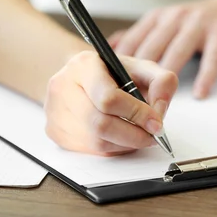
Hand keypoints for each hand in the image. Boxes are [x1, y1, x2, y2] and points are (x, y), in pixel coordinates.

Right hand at [43, 51, 177, 155]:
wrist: (81, 77)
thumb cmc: (113, 73)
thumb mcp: (142, 68)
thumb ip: (161, 82)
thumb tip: (160, 111)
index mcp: (84, 65)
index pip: (108, 98)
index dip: (137, 114)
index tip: (157, 123)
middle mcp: (63, 87)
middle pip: (101, 124)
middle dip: (134, 135)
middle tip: (153, 136)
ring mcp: (55, 111)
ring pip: (96, 142)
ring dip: (125, 144)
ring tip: (140, 136)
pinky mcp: (55, 131)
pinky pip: (89, 150)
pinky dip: (113, 148)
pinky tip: (122, 138)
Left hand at [108, 0, 216, 97]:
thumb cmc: (208, 19)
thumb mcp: (171, 20)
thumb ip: (144, 33)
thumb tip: (113, 46)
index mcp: (160, 16)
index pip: (132, 42)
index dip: (120, 67)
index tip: (114, 89)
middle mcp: (177, 17)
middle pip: (151, 50)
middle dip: (139, 79)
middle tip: (133, 105)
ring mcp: (200, 24)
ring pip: (176, 54)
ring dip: (167, 81)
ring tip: (160, 104)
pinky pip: (211, 59)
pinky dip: (205, 77)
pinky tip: (200, 93)